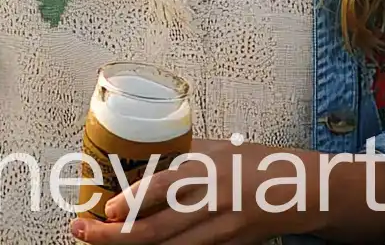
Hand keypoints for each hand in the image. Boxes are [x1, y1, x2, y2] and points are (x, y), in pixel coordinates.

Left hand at [71, 139, 384, 244]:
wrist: (300, 192)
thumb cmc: (254, 162)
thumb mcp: (216, 148)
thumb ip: (182, 156)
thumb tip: (144, 160)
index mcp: (206, 171)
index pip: (164, 189)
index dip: (134, 202)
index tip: (108, 209)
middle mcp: (210, 203)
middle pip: (158, 229)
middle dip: (116, 235)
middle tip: (84, 230)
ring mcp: (220, 231)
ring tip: (100, 240)